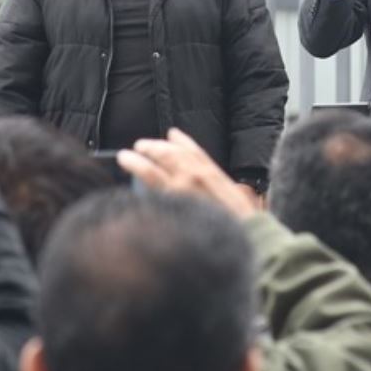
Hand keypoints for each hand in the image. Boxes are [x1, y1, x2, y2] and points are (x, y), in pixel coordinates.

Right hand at [120, 128, 258, 220]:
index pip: (149, 172)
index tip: (122, 157)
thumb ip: (165, 210)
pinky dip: (184, 141)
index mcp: (179, 194)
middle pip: (164, 155)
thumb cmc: (213, 235)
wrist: (248, 233)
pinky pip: (196, 150)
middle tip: (136, 147)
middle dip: (148, 148)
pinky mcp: (216, 171)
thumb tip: (149, 201)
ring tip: (150, 143)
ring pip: (179, 150)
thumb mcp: (182, 228)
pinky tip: (175, 135)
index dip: (133, 163)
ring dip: (163, 144)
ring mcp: (205, 172)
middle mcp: (191, 179)